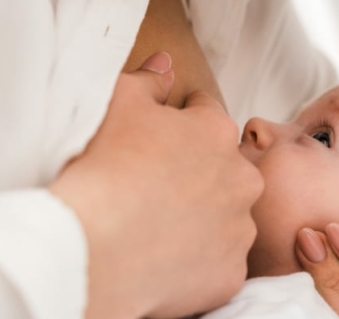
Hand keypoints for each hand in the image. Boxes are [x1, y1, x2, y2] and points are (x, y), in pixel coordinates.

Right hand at [51, 52, 263, 318]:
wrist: (96, 245)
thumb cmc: (106, 167)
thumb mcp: (119, 102)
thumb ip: (148, 79)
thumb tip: (166, 64)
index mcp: (217, 131)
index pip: (206, 114)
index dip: (180, 122)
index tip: (158, 137)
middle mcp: (241, 178)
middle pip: (224, 169)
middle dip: (199, 172)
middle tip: (157, 185)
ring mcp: (239, 229)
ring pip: (227, 218)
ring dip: (204, 218)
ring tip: (160, 226)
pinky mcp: (231, 273)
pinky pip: (219, 263)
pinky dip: (199, 262)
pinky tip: (167, 258)